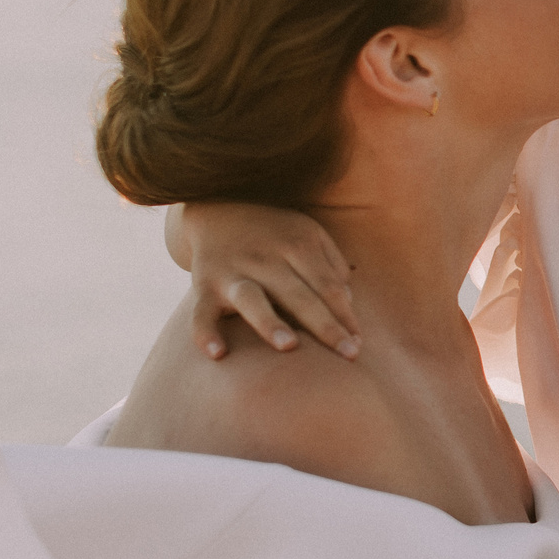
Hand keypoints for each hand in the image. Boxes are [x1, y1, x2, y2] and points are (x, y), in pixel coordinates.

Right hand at [179, 201, 361, 359]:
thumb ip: (332, 265)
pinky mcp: (202, 286)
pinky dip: (205, 333)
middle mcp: (265, 258)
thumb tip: (347, 303)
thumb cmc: (275, 232)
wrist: (216, 204)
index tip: (359, 345)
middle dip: (326, 326)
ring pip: (251, 299)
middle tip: (349, 354)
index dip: (346, 316)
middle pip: (299, 296)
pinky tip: (218, 355)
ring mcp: (232, 272)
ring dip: (269, 322)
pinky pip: (200, 313)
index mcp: (297, 245)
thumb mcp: (309, 234)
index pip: (328, 286)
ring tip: (288, 347)